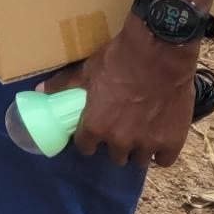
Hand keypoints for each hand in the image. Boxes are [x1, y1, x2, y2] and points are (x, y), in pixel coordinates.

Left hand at [44, 23, 198, 167]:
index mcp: (96, 126)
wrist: (158, 53)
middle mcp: (120, 140)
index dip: (88, 139)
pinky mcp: (172, 141)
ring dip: (138, 149)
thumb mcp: (87, 71)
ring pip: (138, 159)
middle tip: (120, 128)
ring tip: (141, 133)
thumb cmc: (118, 60)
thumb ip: (64, 85)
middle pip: (114, 156)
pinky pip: (164, 160)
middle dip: (115, 144)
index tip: (94, 131)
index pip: (85, 147)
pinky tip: (160, 139)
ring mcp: (147, 143)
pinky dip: (161, 152)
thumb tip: (41, 90)